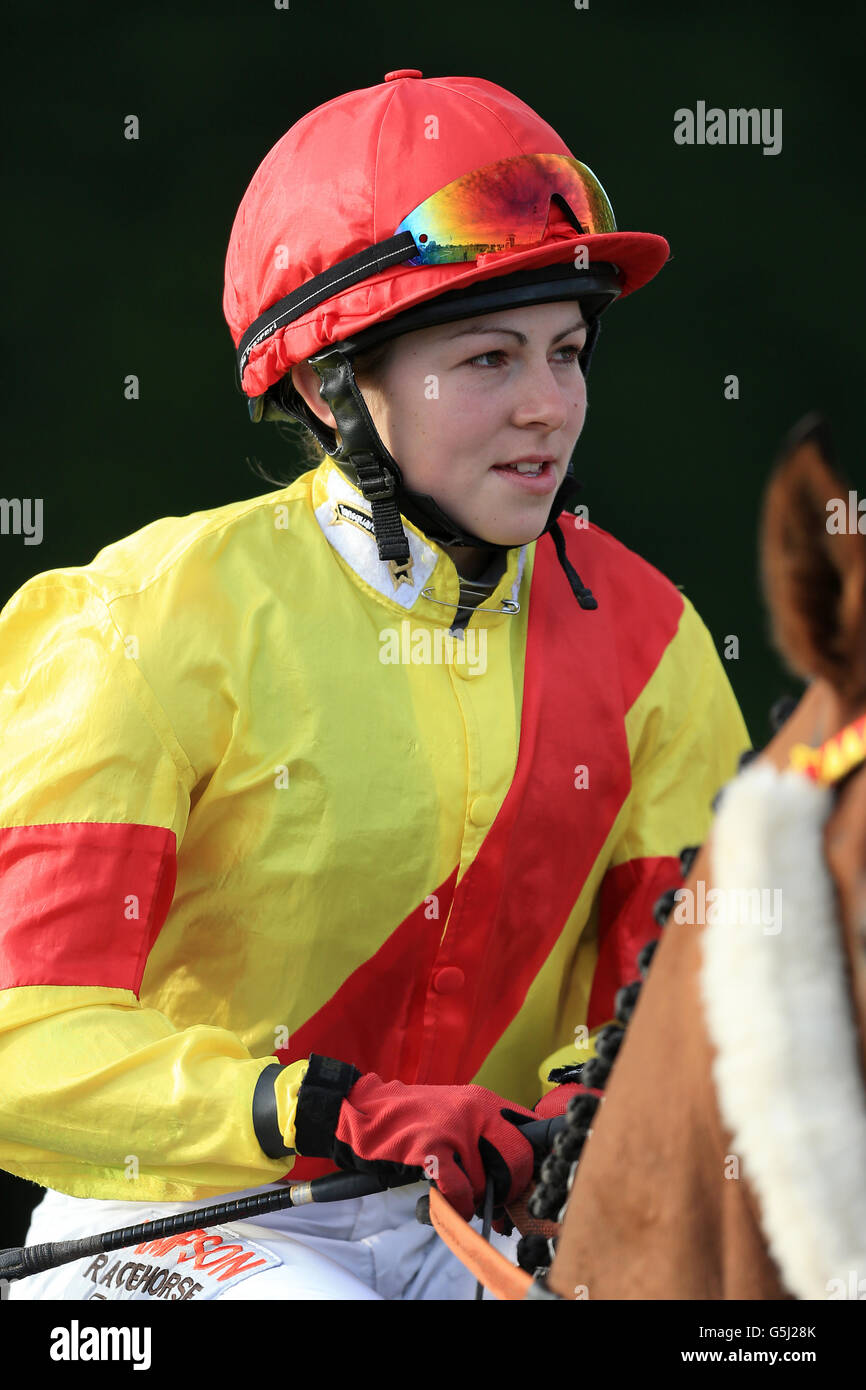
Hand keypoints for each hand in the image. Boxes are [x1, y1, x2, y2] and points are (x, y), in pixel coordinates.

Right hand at [294, 1055, 536, 1220]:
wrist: (366, 1110)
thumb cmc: (412, 1119)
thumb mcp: (456, 1112)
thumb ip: (485, 1134)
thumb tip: (518, 1174)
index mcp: (485, 1101)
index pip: (531, 1128)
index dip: (534, 1161)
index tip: (529, 1180)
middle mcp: (476, 1110)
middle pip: (518, 1159)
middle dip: (511, 1188)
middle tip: (499, 1202)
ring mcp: (454, 1128)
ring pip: (487, 1182)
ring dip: (475, 1199)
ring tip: (460, 1197)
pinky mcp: (431, 1147)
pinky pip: (461, 1191)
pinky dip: (457, 1205)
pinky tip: (447, 1203)